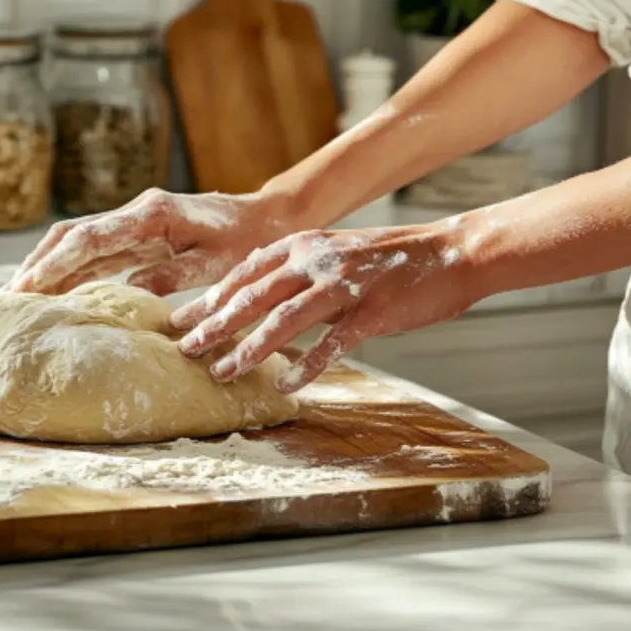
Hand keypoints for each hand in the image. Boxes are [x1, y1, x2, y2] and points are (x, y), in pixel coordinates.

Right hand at [7, 188, 295, 295]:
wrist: (263, 218)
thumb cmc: (244, 243)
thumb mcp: (214, 263)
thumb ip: (171, 275)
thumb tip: (126, 293)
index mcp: (151, 216)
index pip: (88, 239)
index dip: (53, 264)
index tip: (25, 288)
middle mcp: (134, 213)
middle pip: (70, 237)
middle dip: (35, 267)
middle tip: (4, 300)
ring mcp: (131, 221)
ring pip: (74, 243)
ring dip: (44, 269)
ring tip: (16, 301)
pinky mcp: (135, 234)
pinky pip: (92, 251)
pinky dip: (66, 271)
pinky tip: (49, 293)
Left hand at [169, 222, 478, 392]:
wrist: (451, 253)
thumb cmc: (389, 259)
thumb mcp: (333, 252)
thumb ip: (295, 271)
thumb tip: (254, 299)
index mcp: (303, 245)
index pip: (243, 274)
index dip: (210, 299)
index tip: (180, 321)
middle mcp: (316, 260)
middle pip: (254, 296)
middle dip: (215, 325)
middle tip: (186, 349)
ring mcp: (344, 285)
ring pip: (284, 319)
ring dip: (250, 348)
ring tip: (224, 371)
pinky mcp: (372, 311)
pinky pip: (333, 342)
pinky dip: (309, 365)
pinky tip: (288, 384)